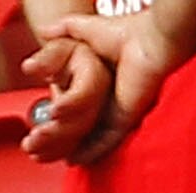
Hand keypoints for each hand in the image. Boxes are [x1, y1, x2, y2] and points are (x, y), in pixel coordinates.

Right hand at [33, 9, 177, 163]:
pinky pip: (106, 141)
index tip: (48, 120)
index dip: (64, 112)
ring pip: (94, 136)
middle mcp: (112, 98)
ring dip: (74, 147)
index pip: (81, 103)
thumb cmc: (127, 33)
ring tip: (54, 157)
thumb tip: (45, 31)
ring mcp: (119, 111)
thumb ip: (67, 29)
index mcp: (105, 80)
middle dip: (65, 136)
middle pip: (86, 125)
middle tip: (44, 144)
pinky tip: (74, 159)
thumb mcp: (88, 29)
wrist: (150, 43)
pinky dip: (91, 151)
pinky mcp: (126, 119)